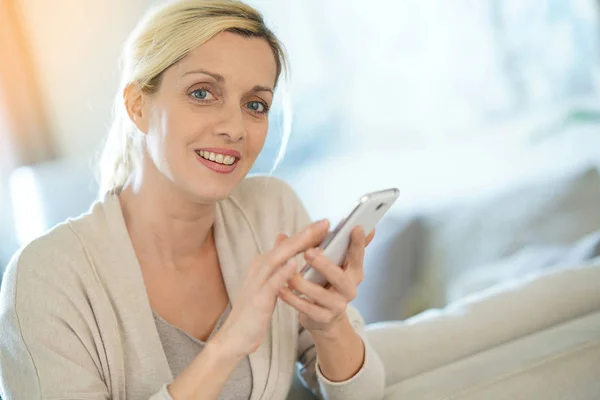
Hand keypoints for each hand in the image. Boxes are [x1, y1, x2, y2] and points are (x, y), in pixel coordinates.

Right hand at [212, 219, 330, 357]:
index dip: (306, 233)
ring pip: (279, 259)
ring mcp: (258, 282)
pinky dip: (283, 272)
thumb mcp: (266, 283)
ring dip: (296, 246)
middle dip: (305, 234)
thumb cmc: (253, 310)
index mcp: (263, 264)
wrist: (235, 336)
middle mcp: (260, 268)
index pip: (288, 244)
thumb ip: (276, 262)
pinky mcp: (258, 298)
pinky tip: (295, 264)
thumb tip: (283, 238)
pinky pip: (272, 283)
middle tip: (325, 222)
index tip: (325, 223)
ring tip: (313, 234)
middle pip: (285, 247)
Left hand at [278, 226, 374, 334]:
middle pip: (340, 277)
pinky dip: (292, 298)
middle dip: (324, 264)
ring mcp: (337, 305)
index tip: (356, 227)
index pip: (358, 255)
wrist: (324, 318)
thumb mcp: (330, 263)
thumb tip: (322, 222)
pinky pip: (306, 308)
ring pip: (320, 294)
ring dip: (302, 283)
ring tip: (288, 274)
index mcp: (354, 272)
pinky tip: (281, 289)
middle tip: (309, 252)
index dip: (359, 242)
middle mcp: (350, 289)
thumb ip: (326, 244)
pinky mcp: (323, 318)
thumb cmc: (326, 283)